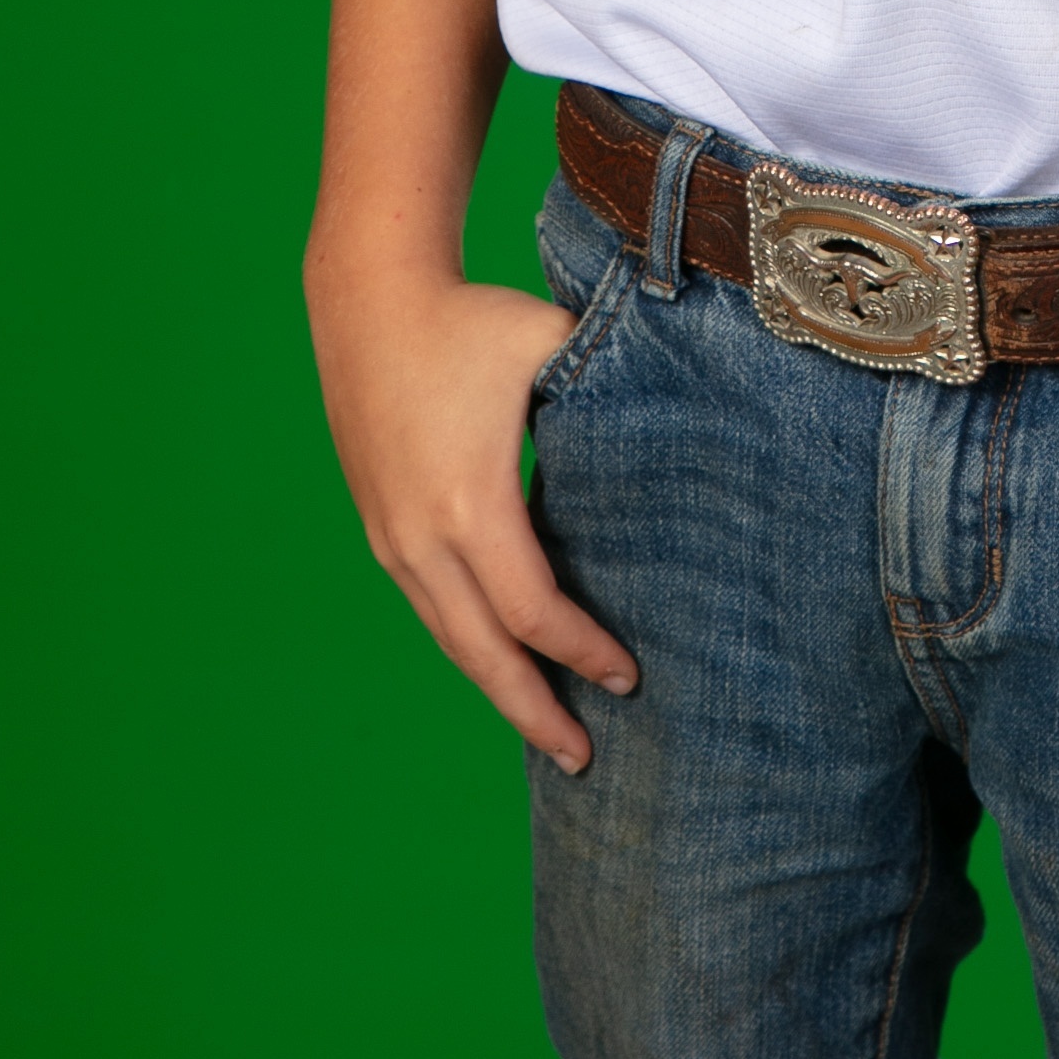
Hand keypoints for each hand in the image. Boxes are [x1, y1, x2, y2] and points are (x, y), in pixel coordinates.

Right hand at [308, 267, 637, 769]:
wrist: (368, 300)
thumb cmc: (470, 320)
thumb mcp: (549, 346)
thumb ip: (613, 388)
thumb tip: (690, 419)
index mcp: (470, 503)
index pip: (533, 612)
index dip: (582, 652)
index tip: (629, 676)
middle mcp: (421, 537)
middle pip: (483, 655)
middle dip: (535, 712)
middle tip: (585, 758)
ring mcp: (393, 540)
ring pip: (451, 640)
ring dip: (499, 690)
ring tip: (547, 730)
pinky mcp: (382, 530)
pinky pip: (431, 609)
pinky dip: (469, 648)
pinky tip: (503, 664)